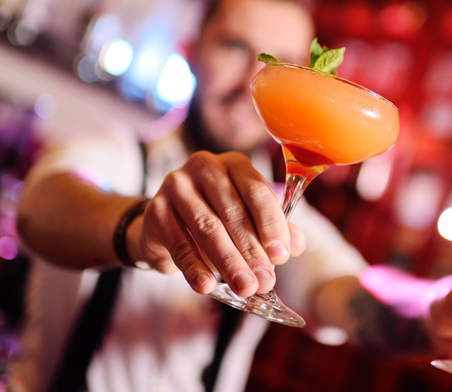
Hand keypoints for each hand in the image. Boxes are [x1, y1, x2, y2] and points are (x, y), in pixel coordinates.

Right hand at [134, 151, 304, 295]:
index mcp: (234, 164)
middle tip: (265, 281)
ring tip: (245, 287)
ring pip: (207, 228)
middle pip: (233, 212)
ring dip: (229, 262)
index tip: (281, 255)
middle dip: (252, 251)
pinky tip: (207, 286)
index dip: (271, 224)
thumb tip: (296, 246)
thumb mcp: (248, 219)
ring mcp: (176, 185)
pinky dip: (195, 268)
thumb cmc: (217, 218)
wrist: (165, 224)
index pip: (257, 191)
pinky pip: (179, 244)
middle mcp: (205, 167)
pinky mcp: (155, 210)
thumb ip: (275, 229)